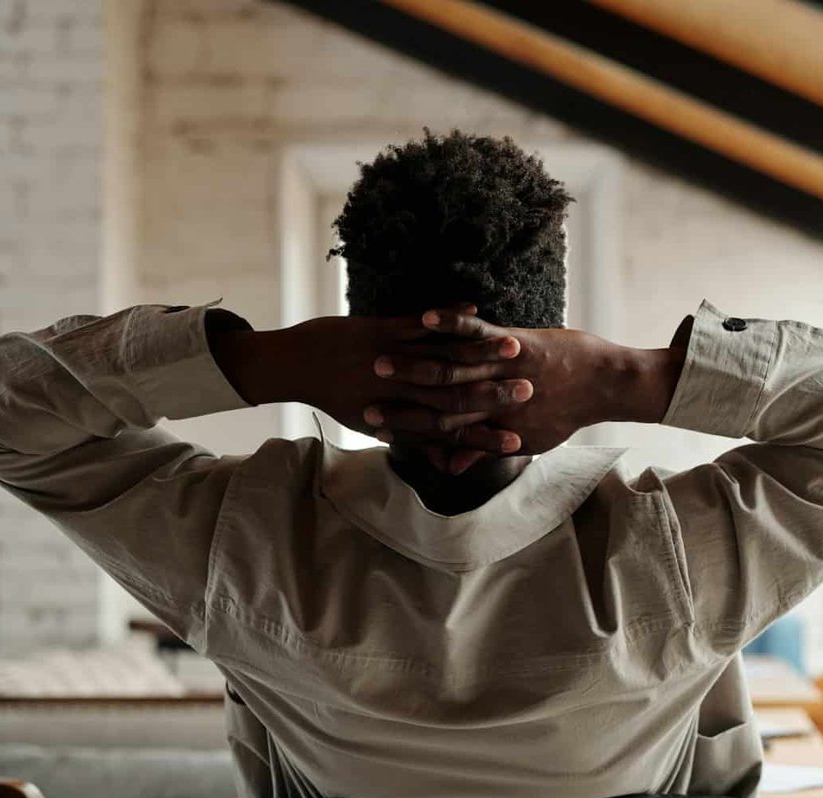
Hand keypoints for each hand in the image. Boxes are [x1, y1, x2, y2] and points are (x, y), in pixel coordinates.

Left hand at [210, 309, 532, 453]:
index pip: (451, 433)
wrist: (291, 366)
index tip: (519, 441)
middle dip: (496, 395)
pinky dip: (448, 317)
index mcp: (398, 417)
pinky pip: (418, 324)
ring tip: (515, 349)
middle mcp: (397, 393)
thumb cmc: (336, 396)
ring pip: (442, 358)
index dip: (486, 438)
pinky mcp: (377, 332)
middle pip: (455, 397)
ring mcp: (388, 359)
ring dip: (481, 353)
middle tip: (530, 393)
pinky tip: (477, 308)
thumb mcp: (373, 424)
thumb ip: (411, 440)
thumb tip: (438, 464)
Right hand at [371, 308, 684, 469]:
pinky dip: (452, 323)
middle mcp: (492, 400)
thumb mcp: (526, 439)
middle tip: (362, 393)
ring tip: (376, 358)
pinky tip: (425, 316)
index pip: (438, 429)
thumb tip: (452, 467)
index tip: (371, 425)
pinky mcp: (514, 344)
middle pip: (435, 400)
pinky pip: (478, 333)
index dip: (403, 427)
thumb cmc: (567, 413)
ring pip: (450, 368)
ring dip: (412, 363)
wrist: (606, 386)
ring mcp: (501, 371)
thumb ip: (484, 449)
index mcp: (492, 423)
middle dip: (396, 395)